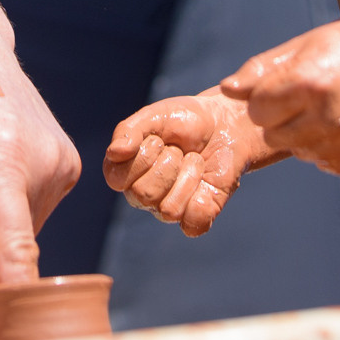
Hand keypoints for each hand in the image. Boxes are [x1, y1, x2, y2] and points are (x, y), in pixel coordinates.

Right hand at [103, 93, 272, 235]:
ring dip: (188, 176)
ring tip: (195, 161)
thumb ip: (129, 130)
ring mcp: (168, 209)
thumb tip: (114, 153)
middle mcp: (142, 195)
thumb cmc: (183, 120)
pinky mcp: (197, 217)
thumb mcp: (153, 115)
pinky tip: (206, 182)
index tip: (158, 139)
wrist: (224, 123)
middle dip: (169, 162)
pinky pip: (194, 224)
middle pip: (144, 194)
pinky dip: (203, 199)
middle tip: (180, 149)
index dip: (142, 156)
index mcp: (125, 172)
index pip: (117, 179)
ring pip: (169, 210)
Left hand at [221, 15, 339, 176]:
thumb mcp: (307, 44)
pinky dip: (334, 151)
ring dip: (309, 136)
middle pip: (275, 137)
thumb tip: (225, 90)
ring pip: (302, 153)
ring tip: (334, 110)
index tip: (285, 90)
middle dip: (283, 121)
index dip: (266, 101)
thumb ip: (262, 68)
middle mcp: (330, 114)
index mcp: (309, 81)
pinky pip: (330, 166)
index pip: (257, 111)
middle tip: (309, 101)